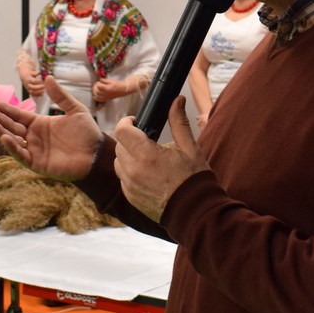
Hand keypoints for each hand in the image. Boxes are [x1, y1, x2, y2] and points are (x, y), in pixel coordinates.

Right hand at [0, 75, 99, 180]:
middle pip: (10, 126)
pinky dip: (13, 147)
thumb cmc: (87, 134)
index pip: (17, 115)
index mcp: (39, 124)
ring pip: (12, 140)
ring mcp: (34, 150)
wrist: (97, 154)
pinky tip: (5, 138)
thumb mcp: (75, 110)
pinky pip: (21, 155)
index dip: (4, 109)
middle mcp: (33, 137)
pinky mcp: (37, 163)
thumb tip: (48, 78)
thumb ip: (60, 96)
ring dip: (0, 132)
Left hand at [19, 65, 46, 97]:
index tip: (43, 92)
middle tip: (45, 87)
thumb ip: (35, 88)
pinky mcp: (29, 72)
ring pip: (33, 81)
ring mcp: (27, 77)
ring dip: (39, 81)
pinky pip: (35, 73)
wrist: (23, 67)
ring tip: (44, 80)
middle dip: (39, 88)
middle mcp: (26, 83)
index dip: (37, 93)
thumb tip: (42, 94)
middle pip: (32, 87)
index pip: (31, 92)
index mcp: (27, 87)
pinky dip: (40, 73)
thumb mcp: (30, 83)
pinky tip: (42, 73)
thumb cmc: (28, 76)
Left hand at [92, 75, 139, 104]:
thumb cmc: (118, 84)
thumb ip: (104, 80)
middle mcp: (106, 94)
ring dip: (94, 92)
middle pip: (97, 91)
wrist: (124, 90)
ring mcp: (106, 97)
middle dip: (95, 87)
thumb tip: (99, 79)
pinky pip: (100, 100)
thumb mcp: (111, 80)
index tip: (98, 81)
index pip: (98, 86)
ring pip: (97, 96)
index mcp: (107, 88)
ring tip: (95, 89)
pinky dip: (96, 98)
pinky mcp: (107, 99)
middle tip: (96, 84)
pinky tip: (95, 95)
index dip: (97, 83)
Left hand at [114, 96, 209, 221]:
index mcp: (147, 155)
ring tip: (147, 158)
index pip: (122, 130)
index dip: (127, 122)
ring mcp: (130, 186)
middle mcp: (133, 170)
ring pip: (118, 162)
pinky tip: (147, 174)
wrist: (194, 212)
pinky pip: (123, 178)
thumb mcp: (190, 148)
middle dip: (130, 139)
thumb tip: (177, 100)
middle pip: (119, 145)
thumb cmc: (194, 180)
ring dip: (128, 156)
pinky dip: (130, 172)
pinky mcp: (130, 197)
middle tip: (146, 140)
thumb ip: (178, 122)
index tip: (136, 122)